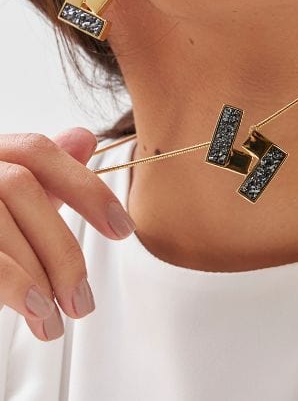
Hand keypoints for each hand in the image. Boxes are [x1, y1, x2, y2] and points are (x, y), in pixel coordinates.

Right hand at [0, 127, 135, 340]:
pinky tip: (34, 309)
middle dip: (62, 250)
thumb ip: (47, 175)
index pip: (38, 152)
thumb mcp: (12, 196)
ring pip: (0, 222)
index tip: (124, 229)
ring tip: (57, 319)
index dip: (86, 188)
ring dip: (38, 276)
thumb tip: (85, 138)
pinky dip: (12, 283)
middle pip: (22, 189)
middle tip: (83, 301)